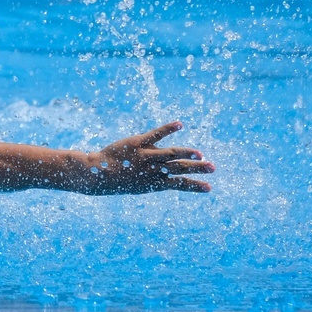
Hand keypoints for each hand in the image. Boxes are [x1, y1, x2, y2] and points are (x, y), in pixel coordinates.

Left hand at [86, 122, 212, 193]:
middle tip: (212, 168)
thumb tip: (169, 177)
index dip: (195, 186)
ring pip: (171, 153)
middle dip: (196, 168)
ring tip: (200, 154)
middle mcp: (153, 170)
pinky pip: (155, 134)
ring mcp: (146, 156)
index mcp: (155, 183)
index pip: (179, 185)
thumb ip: (155, 180)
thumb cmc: (119, 181)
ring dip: (187, 153)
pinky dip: (168, 129)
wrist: (99, 174)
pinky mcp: (138, 143)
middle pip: (179, 168)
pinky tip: (179, 124)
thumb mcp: (139, 185)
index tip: (210, 188)